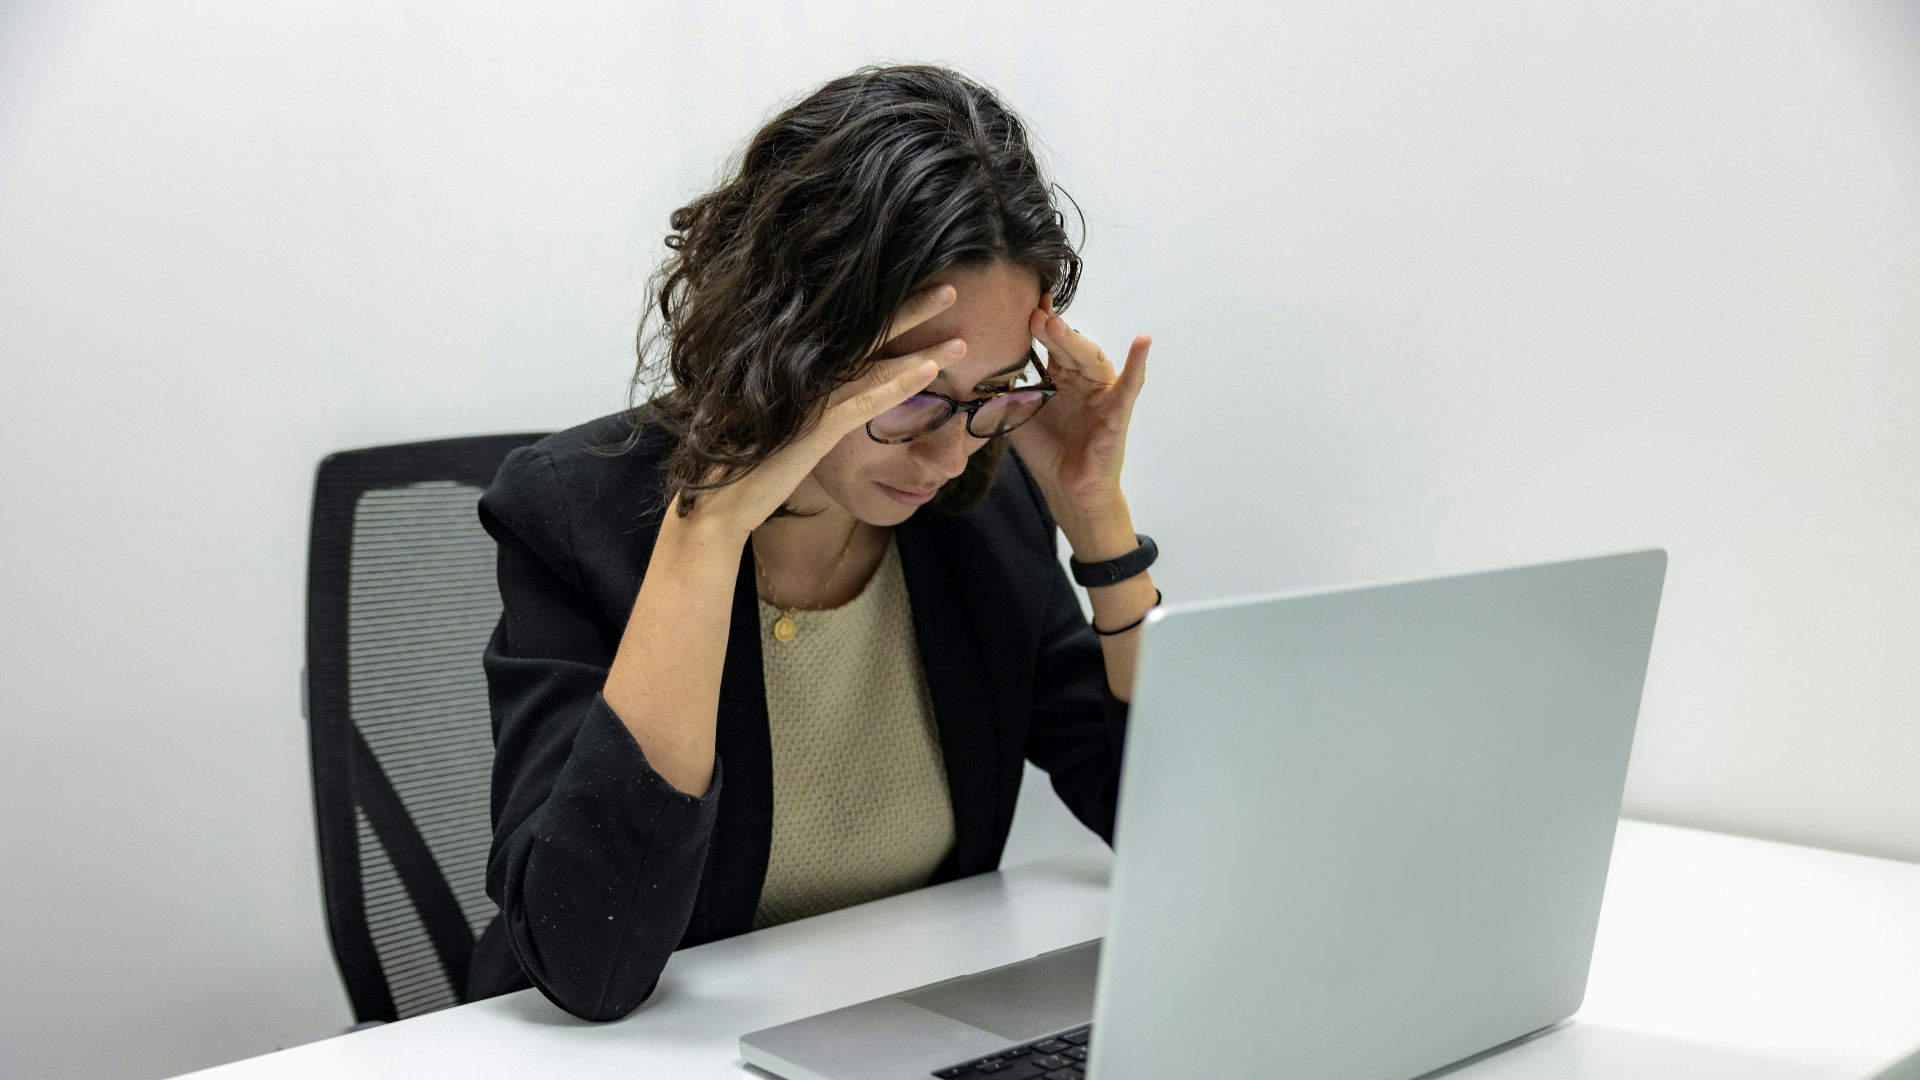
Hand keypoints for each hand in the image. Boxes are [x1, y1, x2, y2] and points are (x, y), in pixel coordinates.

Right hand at [669, 284, 965, 540]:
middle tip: (950, 288)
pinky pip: (866, 401)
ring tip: (961, 339)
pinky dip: (900, 384)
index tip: (921, 291)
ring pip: (876, 364)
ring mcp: (811, 398)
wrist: (720, 500)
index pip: (854, 332)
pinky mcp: (815, 428)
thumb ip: (809, 404)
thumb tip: (829, 395)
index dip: (889, 310)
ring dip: (922, 349)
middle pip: (868, 334)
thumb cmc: (750, 463)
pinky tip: (931, 372)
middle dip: (912, 310)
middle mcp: (806, 374)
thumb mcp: (784, 424)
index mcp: (801, 371)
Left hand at [1006, 292, 1149, 520]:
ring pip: (1091, 359)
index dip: (1038, 324)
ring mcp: (1102, 393)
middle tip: (1032, 313)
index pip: (1049, 343)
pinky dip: (1138, 363)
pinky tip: (1143, 341)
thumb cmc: (1047, 452)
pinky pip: (1130, 385)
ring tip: (1055, 324)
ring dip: (1074, 341)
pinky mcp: (1118, 411)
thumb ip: (1002, 392)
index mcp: (1059, 377)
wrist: (1066, 490)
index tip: (1023, 302)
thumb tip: (977, 368)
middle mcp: (1082, 379)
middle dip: (1050, 330)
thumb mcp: (1016, 417)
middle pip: (1067, 347)